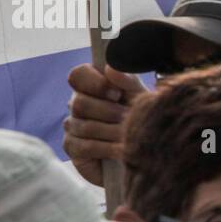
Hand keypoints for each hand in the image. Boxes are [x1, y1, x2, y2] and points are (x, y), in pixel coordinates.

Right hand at [62, 63, 146, 185]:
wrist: (147, 153)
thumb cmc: (142, 120)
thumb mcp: (141, 99)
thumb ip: (128, 82)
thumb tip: (110, 68)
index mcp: (92, 86)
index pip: (78, 75)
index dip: (95, 83)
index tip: (117, 94)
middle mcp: (78, 103)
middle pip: (79, 102)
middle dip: (109, 112)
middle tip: (128, 119)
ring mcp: (72, 126)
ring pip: (84, 126)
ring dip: (112, 132)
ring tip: (131, 136)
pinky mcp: (73, 148)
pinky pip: (85, 146)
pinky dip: (107, 149)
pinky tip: (123, 151)